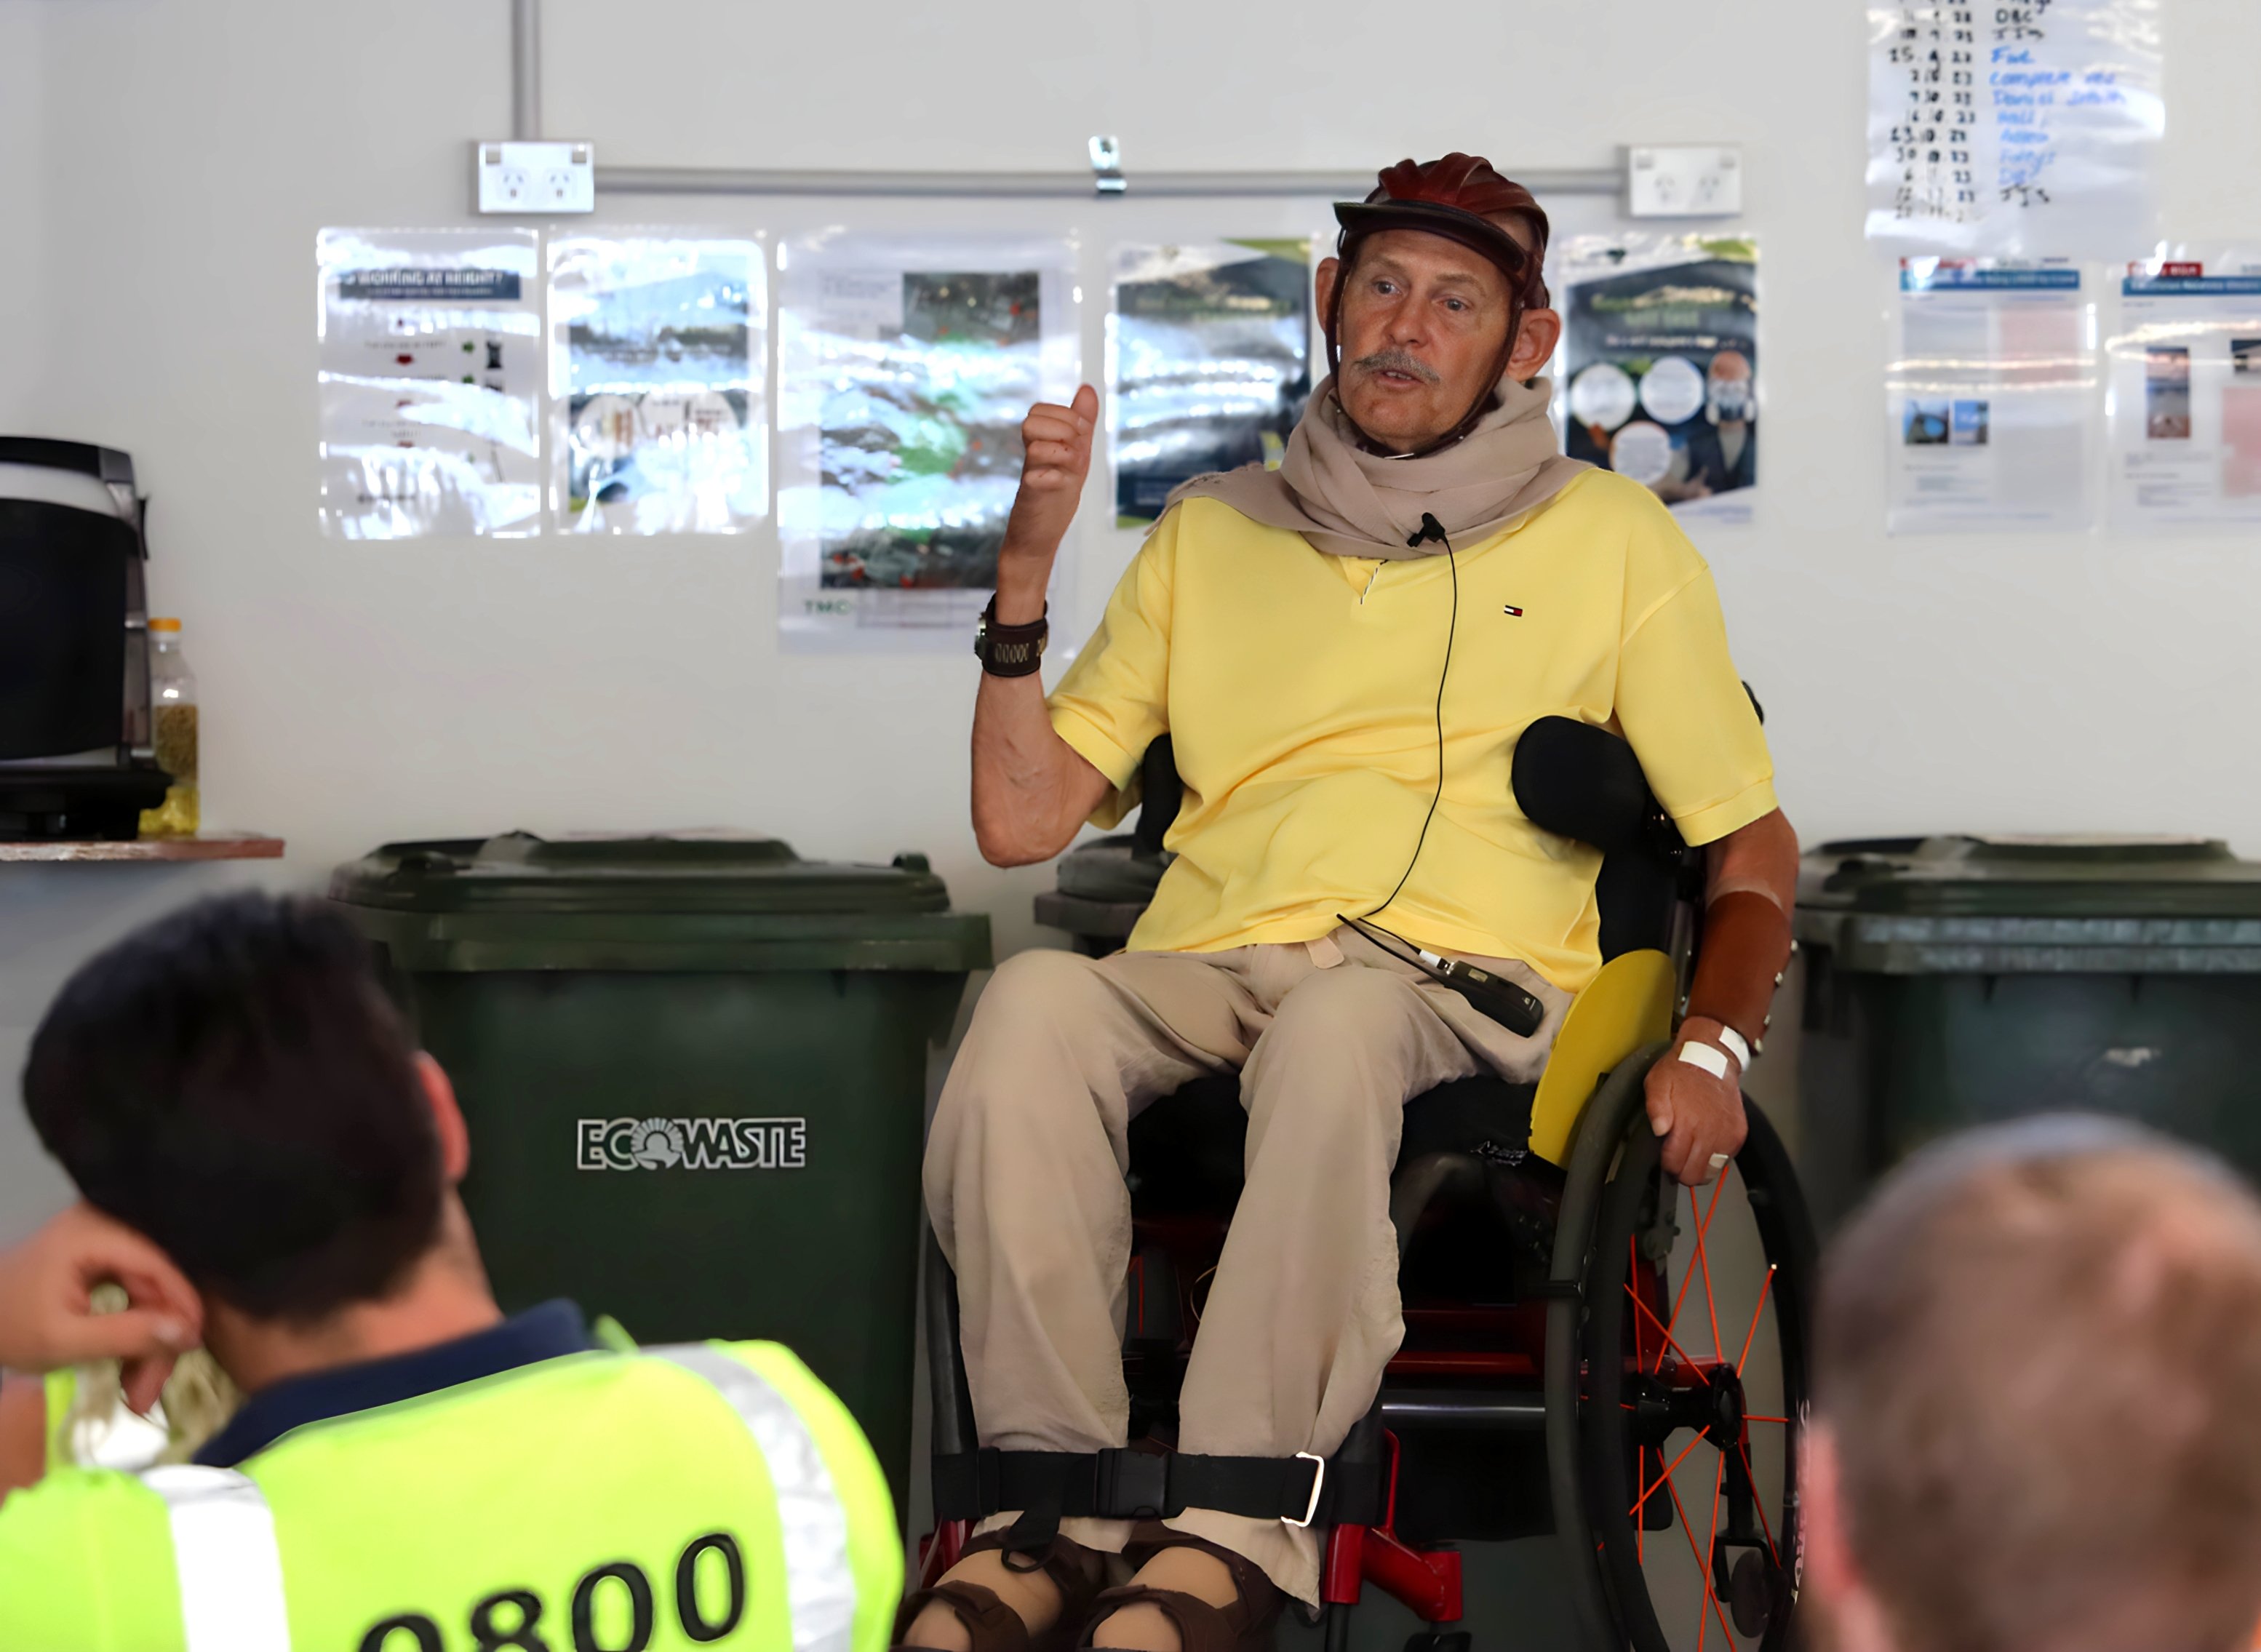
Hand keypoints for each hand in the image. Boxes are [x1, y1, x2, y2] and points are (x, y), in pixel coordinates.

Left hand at [0, 1203, 201, 1412]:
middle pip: (157, 1282)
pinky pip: (134, 1292)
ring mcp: (104, 1240)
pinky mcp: (101, 1258)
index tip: (192, 1348)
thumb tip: (189, 1335)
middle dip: (159, 1338)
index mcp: (94, 1233)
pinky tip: (129, 1366)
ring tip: (136, 1392)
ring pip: (149, 1292)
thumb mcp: (63, 1341)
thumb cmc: (7, 1327)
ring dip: (148, 1342)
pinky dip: (133, 1330)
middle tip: (148, 1392)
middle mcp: (106, 1224)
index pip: (159, 1264)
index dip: (182, 1306)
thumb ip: (125, 1335)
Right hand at [997, 385, 1097, 615]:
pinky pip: (1037, 479)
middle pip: (1033, 420)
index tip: (1081, 434)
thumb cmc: (1057, 495)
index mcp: (1043, 443)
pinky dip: (1054, 478)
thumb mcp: (1076, 455)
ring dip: (1062, 453)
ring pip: (1037, 445)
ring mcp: (1030, 476)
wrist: (1038, 538)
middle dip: (1064, 429)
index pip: (1039, 410)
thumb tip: (1087, 389)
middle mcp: (1033, 456)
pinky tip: (1061, 484)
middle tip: (1076, 450)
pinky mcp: (1031, 499)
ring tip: (1069, 469)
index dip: (1064, 415)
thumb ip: (1080, 423)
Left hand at [1644, 1018, 1749, 1186]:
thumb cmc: (1682, 1070)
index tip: (1664, 1158)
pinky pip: (1725, 1161)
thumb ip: (1656, 1108)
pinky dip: (1714, 1160)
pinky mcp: (1738, 1134)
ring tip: (1689, 1156)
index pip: (1675, 1163)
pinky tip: (1704, 1147)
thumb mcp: (1657, 1083)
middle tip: (1675, 1160)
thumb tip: (1658, 1130)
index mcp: (1688, 1122)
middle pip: (1694, 1175)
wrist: (1713, 1057)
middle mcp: (1710, 1133)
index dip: (1666, 1165)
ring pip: (1710, 1173)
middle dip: (1680, 1171)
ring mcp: (1727, 1135)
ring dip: (1698, 1169)